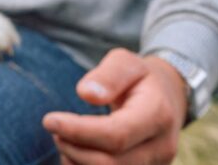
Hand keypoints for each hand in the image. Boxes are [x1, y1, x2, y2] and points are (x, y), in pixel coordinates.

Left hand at [43, 48, 188, 164]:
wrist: (168, 98)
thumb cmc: (139, 77)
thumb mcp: (125, 62)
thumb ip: (108, 76)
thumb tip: (86, 94)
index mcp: (158, 115)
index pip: (116, 135)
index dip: (79, 131)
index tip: (49, 120)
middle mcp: (161, 146)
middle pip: (110, 163)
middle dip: (73, 148)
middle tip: (53, 125)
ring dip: (76, 160)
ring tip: (63, 137)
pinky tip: (74, 150)